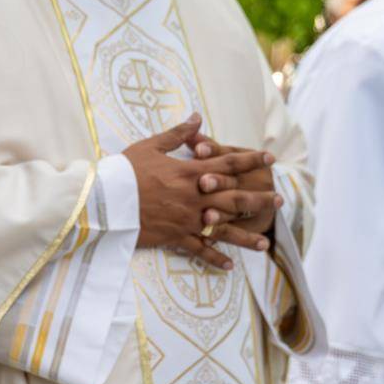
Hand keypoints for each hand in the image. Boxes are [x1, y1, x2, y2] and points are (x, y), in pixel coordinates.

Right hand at [122, 114, 279, 270]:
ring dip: (246, 237)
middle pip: (235, 199)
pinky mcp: (175, 237)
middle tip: (280, 201)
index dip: (251, 160)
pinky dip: (214, 259)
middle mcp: (194, 197)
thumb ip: (177, 134)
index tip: (270, 158)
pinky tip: (229, 267)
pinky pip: (199, 250)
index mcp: (190, 172)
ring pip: (224, 230)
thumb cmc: (124, 171)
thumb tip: (197, 117)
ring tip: (265, 244)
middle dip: (259, 200)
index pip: (228, 164)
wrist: (103, 200)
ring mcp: (187, 219)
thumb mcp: (150, 147)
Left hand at [192, 137, 278, 236]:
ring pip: (233, 209)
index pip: (228, 154)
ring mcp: (251, 205)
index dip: (213, 150)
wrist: (276, 198)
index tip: (197, 148)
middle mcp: (252, 182)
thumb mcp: (230, 156)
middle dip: (218, 181)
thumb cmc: (244, 173)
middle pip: (232, 181)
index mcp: (246, 162)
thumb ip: (209, 144)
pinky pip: (235, 231)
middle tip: (203, 182)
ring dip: (220, 214)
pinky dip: (221, 237)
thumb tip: (192, 124)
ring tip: (207, 217)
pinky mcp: (250, 225)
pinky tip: (207, 241)